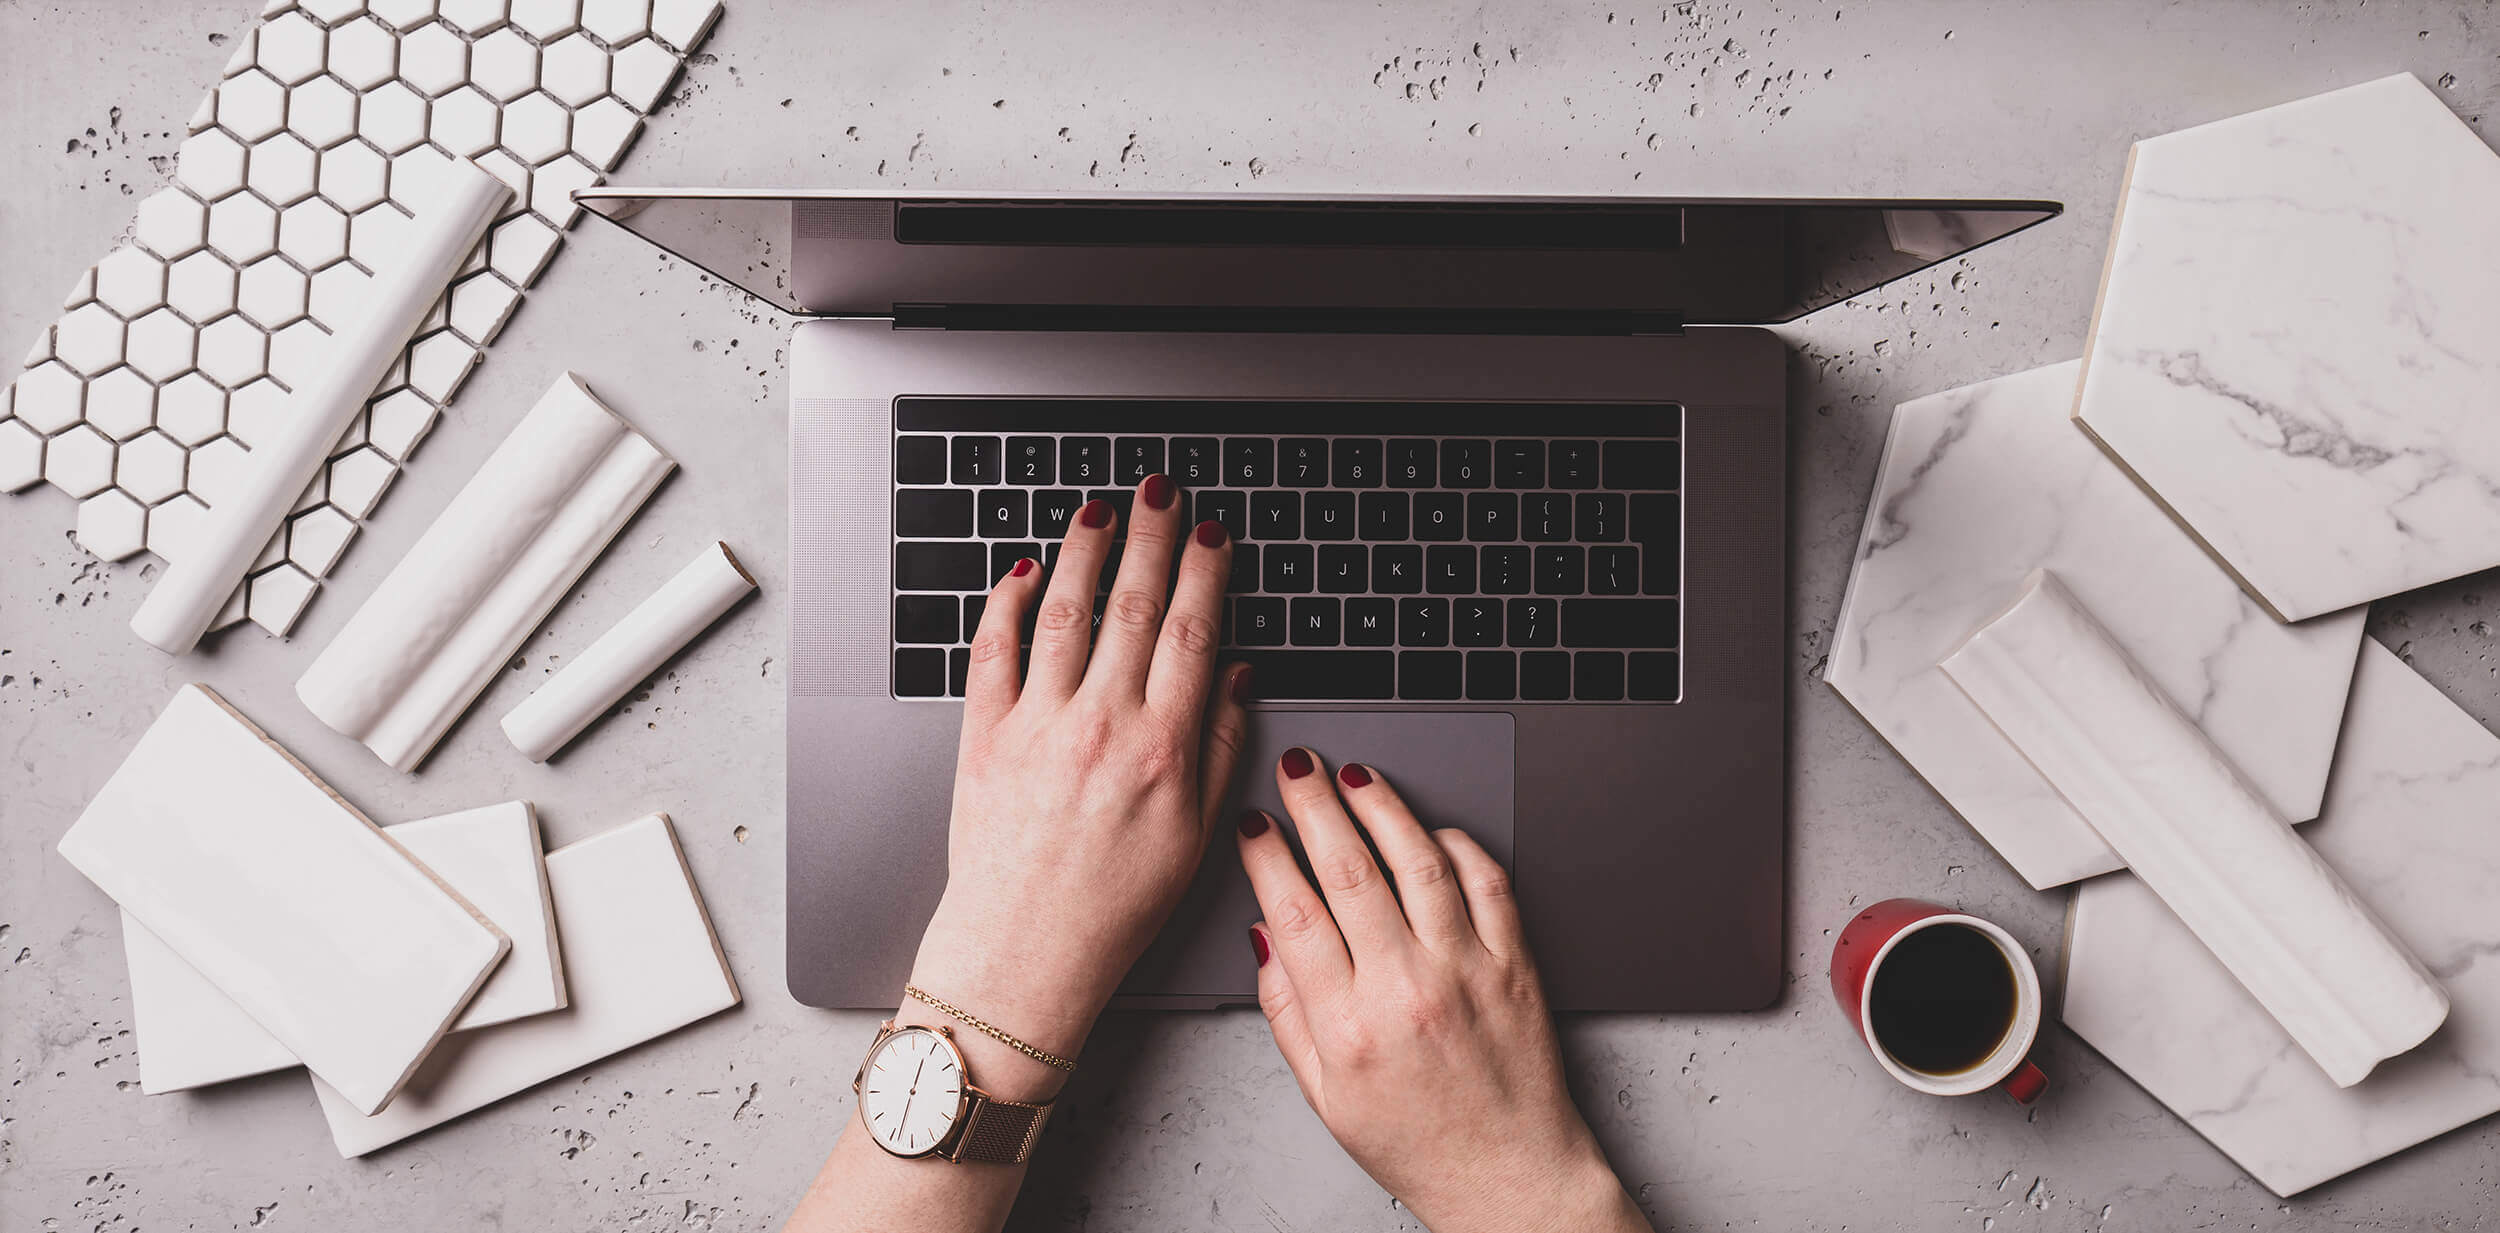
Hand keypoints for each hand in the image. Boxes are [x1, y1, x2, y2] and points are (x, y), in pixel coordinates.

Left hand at [908, 476, 1250, 1095]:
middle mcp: (1101, 725)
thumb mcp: (1195, 838)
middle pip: (1132, 606)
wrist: (1024, 951)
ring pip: (1064, 612)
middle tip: (1162, 493)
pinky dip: (1006, 603)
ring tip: (1100, 512)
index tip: (1212, 534)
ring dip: (1084, 552)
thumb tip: (1234, 677)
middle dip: (1152, 538)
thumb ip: (1220, 749)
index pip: (1191, 633)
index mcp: (1162, 749)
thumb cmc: (1111, 908)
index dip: (1204, 573)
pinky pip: (993, 650)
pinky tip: (1023, 571)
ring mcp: (1038, 725)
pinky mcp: (984, 736)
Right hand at [1237, 750, 1648, 1232]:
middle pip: (1349, 872)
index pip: (1295, 913)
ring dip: (1382, 806)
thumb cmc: (1418, 1143)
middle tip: (1297, 769)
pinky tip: (1430, 828)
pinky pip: (1487, 883)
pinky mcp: (1514, 965)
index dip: (1267, 856)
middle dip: (1315, 807)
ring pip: (1418, 862)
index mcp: (1350, 1027)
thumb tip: (1265, 936)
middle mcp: (1407, 991)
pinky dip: (1458, 845)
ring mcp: (1466, 972)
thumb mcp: (1324, 1095)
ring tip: (1355, 775)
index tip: (1254, 825)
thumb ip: (1287, 1012)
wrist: (1510, 1178)